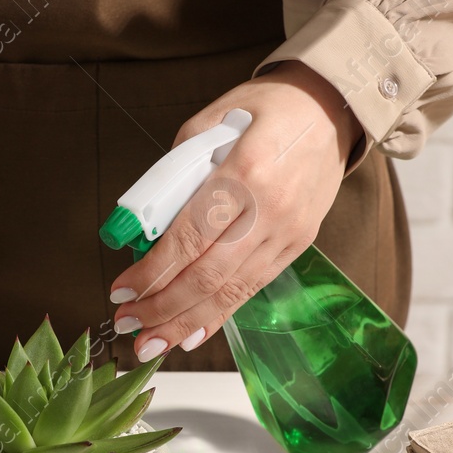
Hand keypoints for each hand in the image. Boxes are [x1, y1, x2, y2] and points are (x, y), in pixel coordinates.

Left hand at [108, 61, 361, 360]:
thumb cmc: (264, 110)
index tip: (121, 291)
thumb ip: (175, 173)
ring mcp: (288, 232)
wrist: (331, 108)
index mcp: (244, 172)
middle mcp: (269, 209)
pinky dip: (219, 314)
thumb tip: (141, 225)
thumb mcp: (209, 122)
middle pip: (208, 275)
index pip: (189, 238)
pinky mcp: (297, 245)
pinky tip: (191, 333)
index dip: (152, 272)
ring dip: (186, 322)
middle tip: (128, 325)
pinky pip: (252, 288)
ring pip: (231, 291)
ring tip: (152, 343)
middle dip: (162, 307)